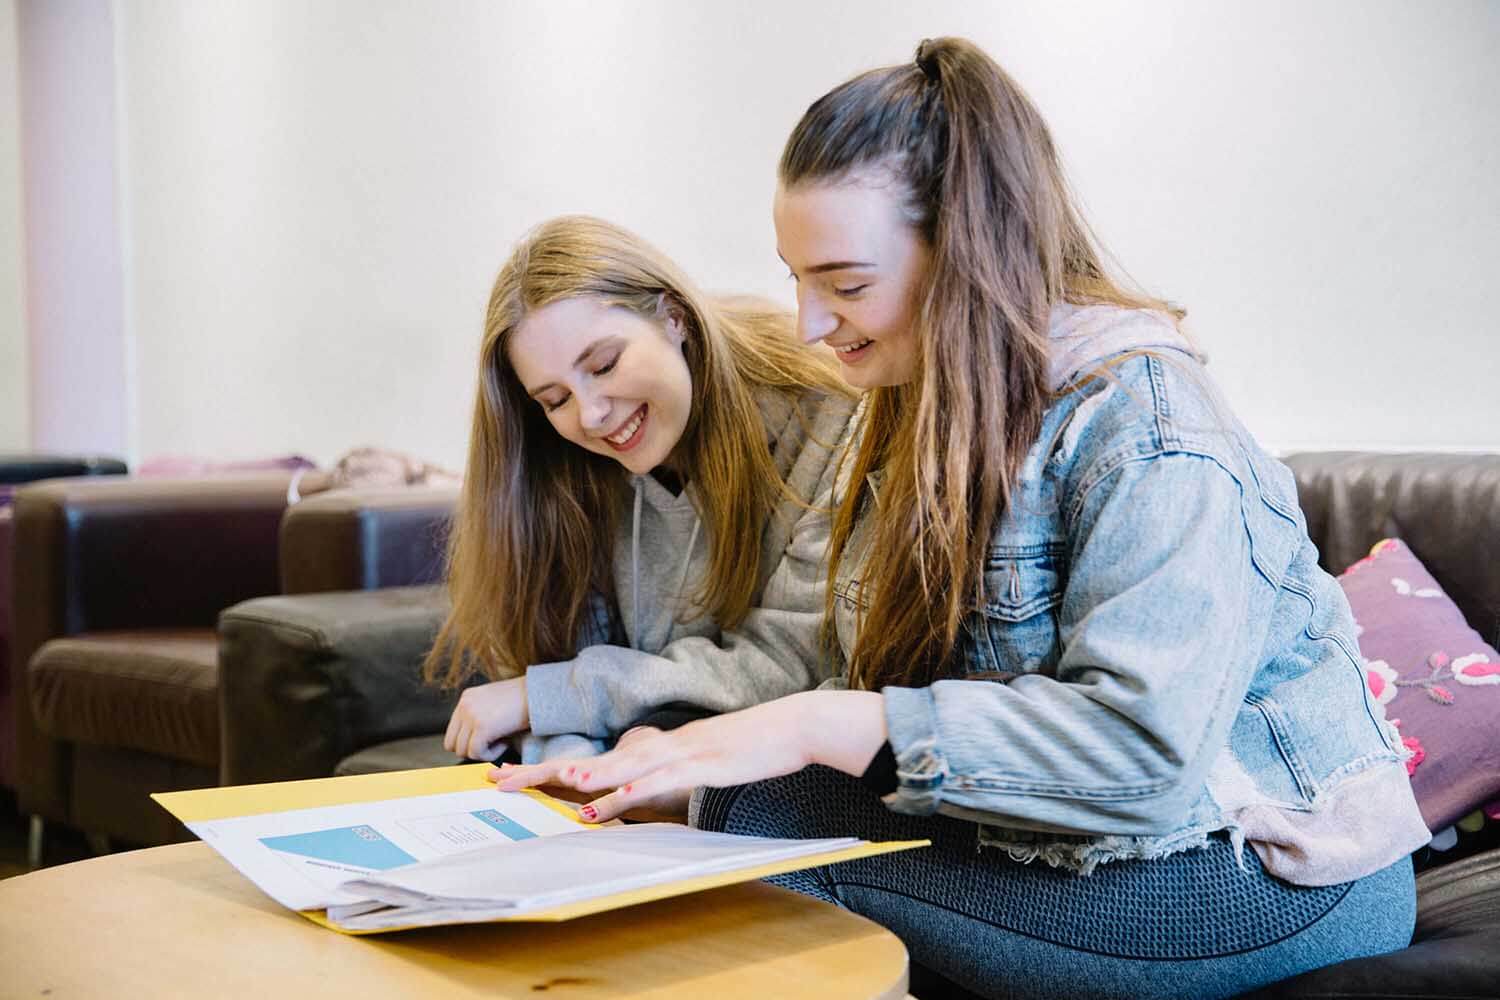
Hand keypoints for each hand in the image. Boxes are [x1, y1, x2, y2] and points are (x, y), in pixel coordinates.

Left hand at [444, 677, 528, 759]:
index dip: (468, 742)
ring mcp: (471, 716)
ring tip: (501, 742)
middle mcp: (464, 705)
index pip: (452, 731)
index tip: (487, 739)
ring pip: (463, 750)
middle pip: (452, 744)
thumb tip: (471, 740)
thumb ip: (478, 716)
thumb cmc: (524, 700)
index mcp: (466, 698)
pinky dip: (490, 754)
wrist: (539, 694)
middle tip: (493, 744)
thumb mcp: (494, 702)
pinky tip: (504, 743)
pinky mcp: (482, 727)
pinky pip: (476, 752)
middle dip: (472, 749)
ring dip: (482, 752)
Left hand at [488, 691, 885, 821]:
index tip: (508, 773)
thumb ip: (669, 773)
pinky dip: (635, 791)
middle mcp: (660, 746)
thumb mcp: (700, 762)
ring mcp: (682, 752)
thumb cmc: (748, 748)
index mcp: (656, 747)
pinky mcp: (705, 763)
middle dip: (546, 770)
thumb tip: (640, 789)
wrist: (791, 725)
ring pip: (626, 767)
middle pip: (595, 760)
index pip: (596, 759)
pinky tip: (613, 801)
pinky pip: (663, 779)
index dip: (551, 767)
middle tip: (502, 779)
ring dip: (591, 778)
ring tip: (557, 787)